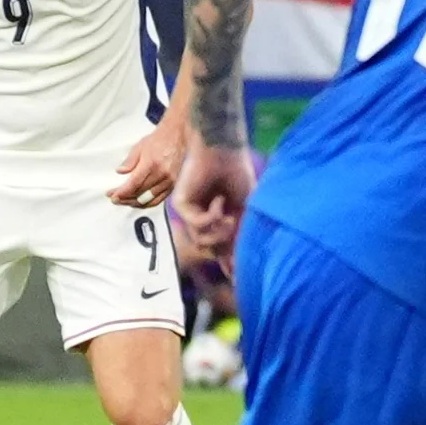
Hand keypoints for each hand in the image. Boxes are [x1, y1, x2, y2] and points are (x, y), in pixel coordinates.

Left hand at [110, 120, 184, 205]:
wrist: (177, 136)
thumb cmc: (158, 140)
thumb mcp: (139, 146)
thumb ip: (129, 161)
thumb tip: (120, 171)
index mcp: (151, 164)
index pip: (134, 184)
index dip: (122, 193)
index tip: (112, 196)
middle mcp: (162, 174)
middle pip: (140, 194)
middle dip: (125, 199)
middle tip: (115, 199)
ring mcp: (169, 181)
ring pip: (149, 200)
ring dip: (134, 203)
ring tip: (124, 201)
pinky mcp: (173, 185)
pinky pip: (159, 200)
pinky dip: (147, 203)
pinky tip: (138, 202)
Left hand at [175, 143, 254, 263]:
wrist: (225, 149)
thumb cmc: (238, 174)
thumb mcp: (245, 210)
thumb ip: (239, 236)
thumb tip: (237, 268)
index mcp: (218, 220)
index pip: (220, 248)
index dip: (229, 261)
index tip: (238, 275)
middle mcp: (202, 218)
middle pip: (211, 248)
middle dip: (226, 245)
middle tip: (236, 230)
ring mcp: (190, 212)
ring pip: (201, 241)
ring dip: (219, 233)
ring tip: (230, 218)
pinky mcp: (181, 204)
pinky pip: (196, 224)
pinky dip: (211, 217)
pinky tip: (219, 203)